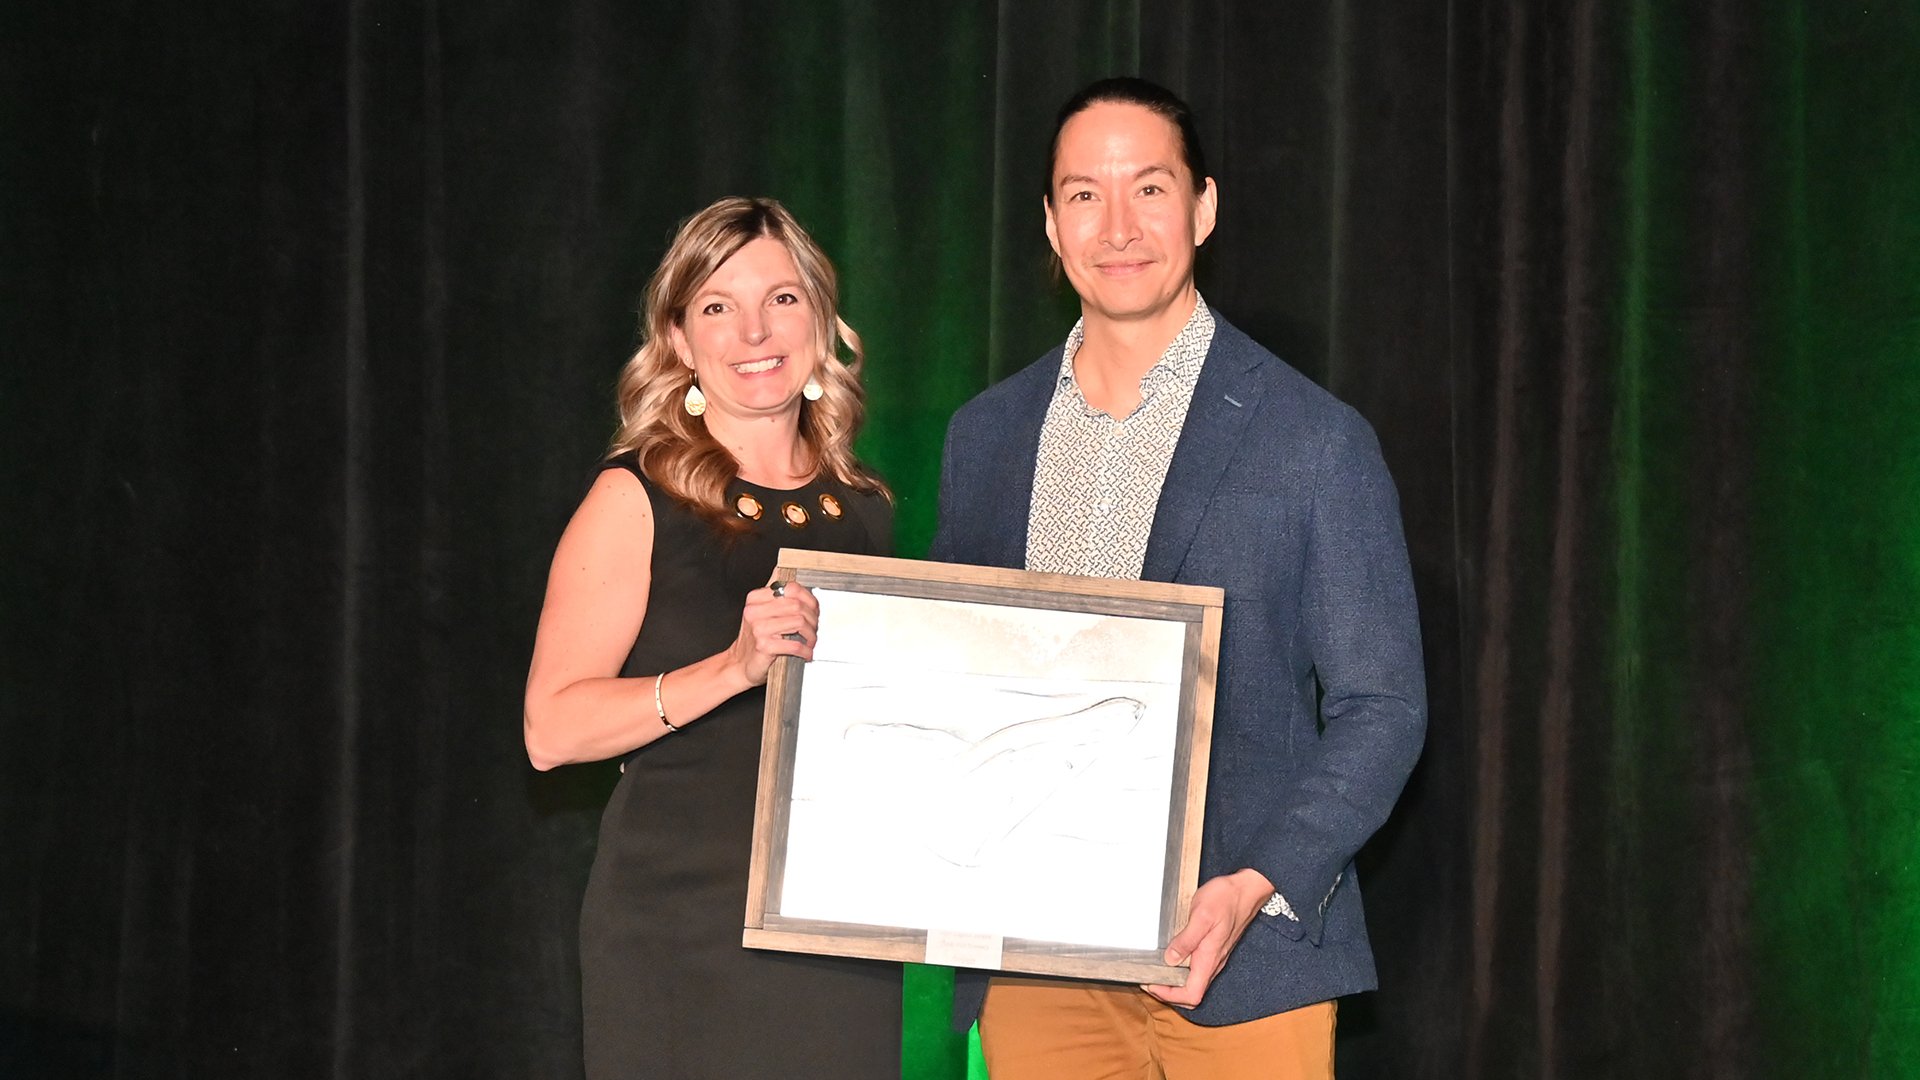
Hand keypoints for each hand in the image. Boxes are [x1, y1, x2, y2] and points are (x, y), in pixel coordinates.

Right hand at [727, 580, 818, 685]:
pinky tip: (806, 653)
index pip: (791, 588)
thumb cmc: (754, 638)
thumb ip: (770, 591)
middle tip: (814, 628)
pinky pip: (794, 644)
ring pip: (798, 622)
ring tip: (810, 641)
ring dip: (811, 635)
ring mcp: (758, 628)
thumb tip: (779, 568)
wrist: (740, 664)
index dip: (809, 599)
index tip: (814, 610)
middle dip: (812, 619)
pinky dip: (805, 650)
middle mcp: (754, 611)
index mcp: (755, 598)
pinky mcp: (764, 646)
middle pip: (797, 606)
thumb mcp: (760, 611)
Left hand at [1142, 868, 1273, 1007]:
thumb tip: (1170, 959)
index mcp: (1210, 958)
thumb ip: (1186, 939)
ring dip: (1173, 982)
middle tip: (1148, 979)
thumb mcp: (1201, 915)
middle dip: (1168, 992)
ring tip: (1155, 970)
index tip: (1152, 984)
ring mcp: (1214, 956)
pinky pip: (1197, 969)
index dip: (1170, 996)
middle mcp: (1213, 962)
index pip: (1192, 994)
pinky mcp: (1213, 948)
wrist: (1247, 889)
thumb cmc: (1226, 899)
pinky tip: (1170, 957)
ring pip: (1193, 982)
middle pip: (1191, 993)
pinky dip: (1181, 970)